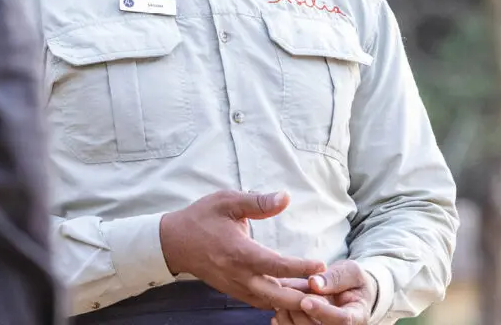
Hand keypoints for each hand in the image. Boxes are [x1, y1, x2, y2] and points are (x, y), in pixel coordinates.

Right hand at [160, 190, 325, 310]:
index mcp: (239, 252)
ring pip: (269, 302)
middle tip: (325, 292)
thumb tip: (285, 198)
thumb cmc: (202, 217)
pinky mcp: (233, 291)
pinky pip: (259, 302)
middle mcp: (238, 275)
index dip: (300, 267)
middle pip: (276, 295)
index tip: (320, 265)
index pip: (275, 265)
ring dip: (292, 301)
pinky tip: (293, 295)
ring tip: (315, 294)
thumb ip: (258, 202)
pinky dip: (277, 302)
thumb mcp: (228, 201)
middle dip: (302, 296)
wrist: (175, 241)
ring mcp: (235, 287)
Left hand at [271, 260, 375, 324]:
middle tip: (284, 298)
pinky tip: (277, 317)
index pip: (342, 320)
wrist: (352, 292)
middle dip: (300, 316)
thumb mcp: (350, 271)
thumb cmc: (352, 281)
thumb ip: (335, 277)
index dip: (322, 312)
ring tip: (278, 305)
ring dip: (290, 322)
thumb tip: (314, 283)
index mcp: (357, 315)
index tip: (305, 300)